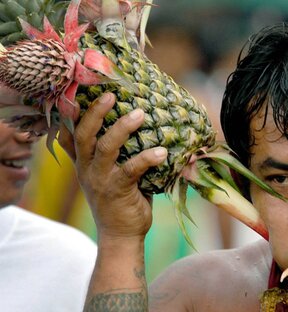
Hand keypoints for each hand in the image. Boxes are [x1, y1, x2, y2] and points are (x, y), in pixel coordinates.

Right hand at [58, 93, 166, 239]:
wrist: (121, 235)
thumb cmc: (122, 200)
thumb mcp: (112, 174)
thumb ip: (117, 154)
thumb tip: (142, 124)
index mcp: (84, 162)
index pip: (71, 133)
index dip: (73, 113)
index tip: (83, 91)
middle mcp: (87, 168)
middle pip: (84, 134)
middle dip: (96, 112)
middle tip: (110, 95)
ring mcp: (100, 179)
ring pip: (106, 147)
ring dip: (123, 128)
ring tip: (140, 114)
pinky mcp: (117, 190)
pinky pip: (131, 169)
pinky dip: (147, 158)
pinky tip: (162, 152)